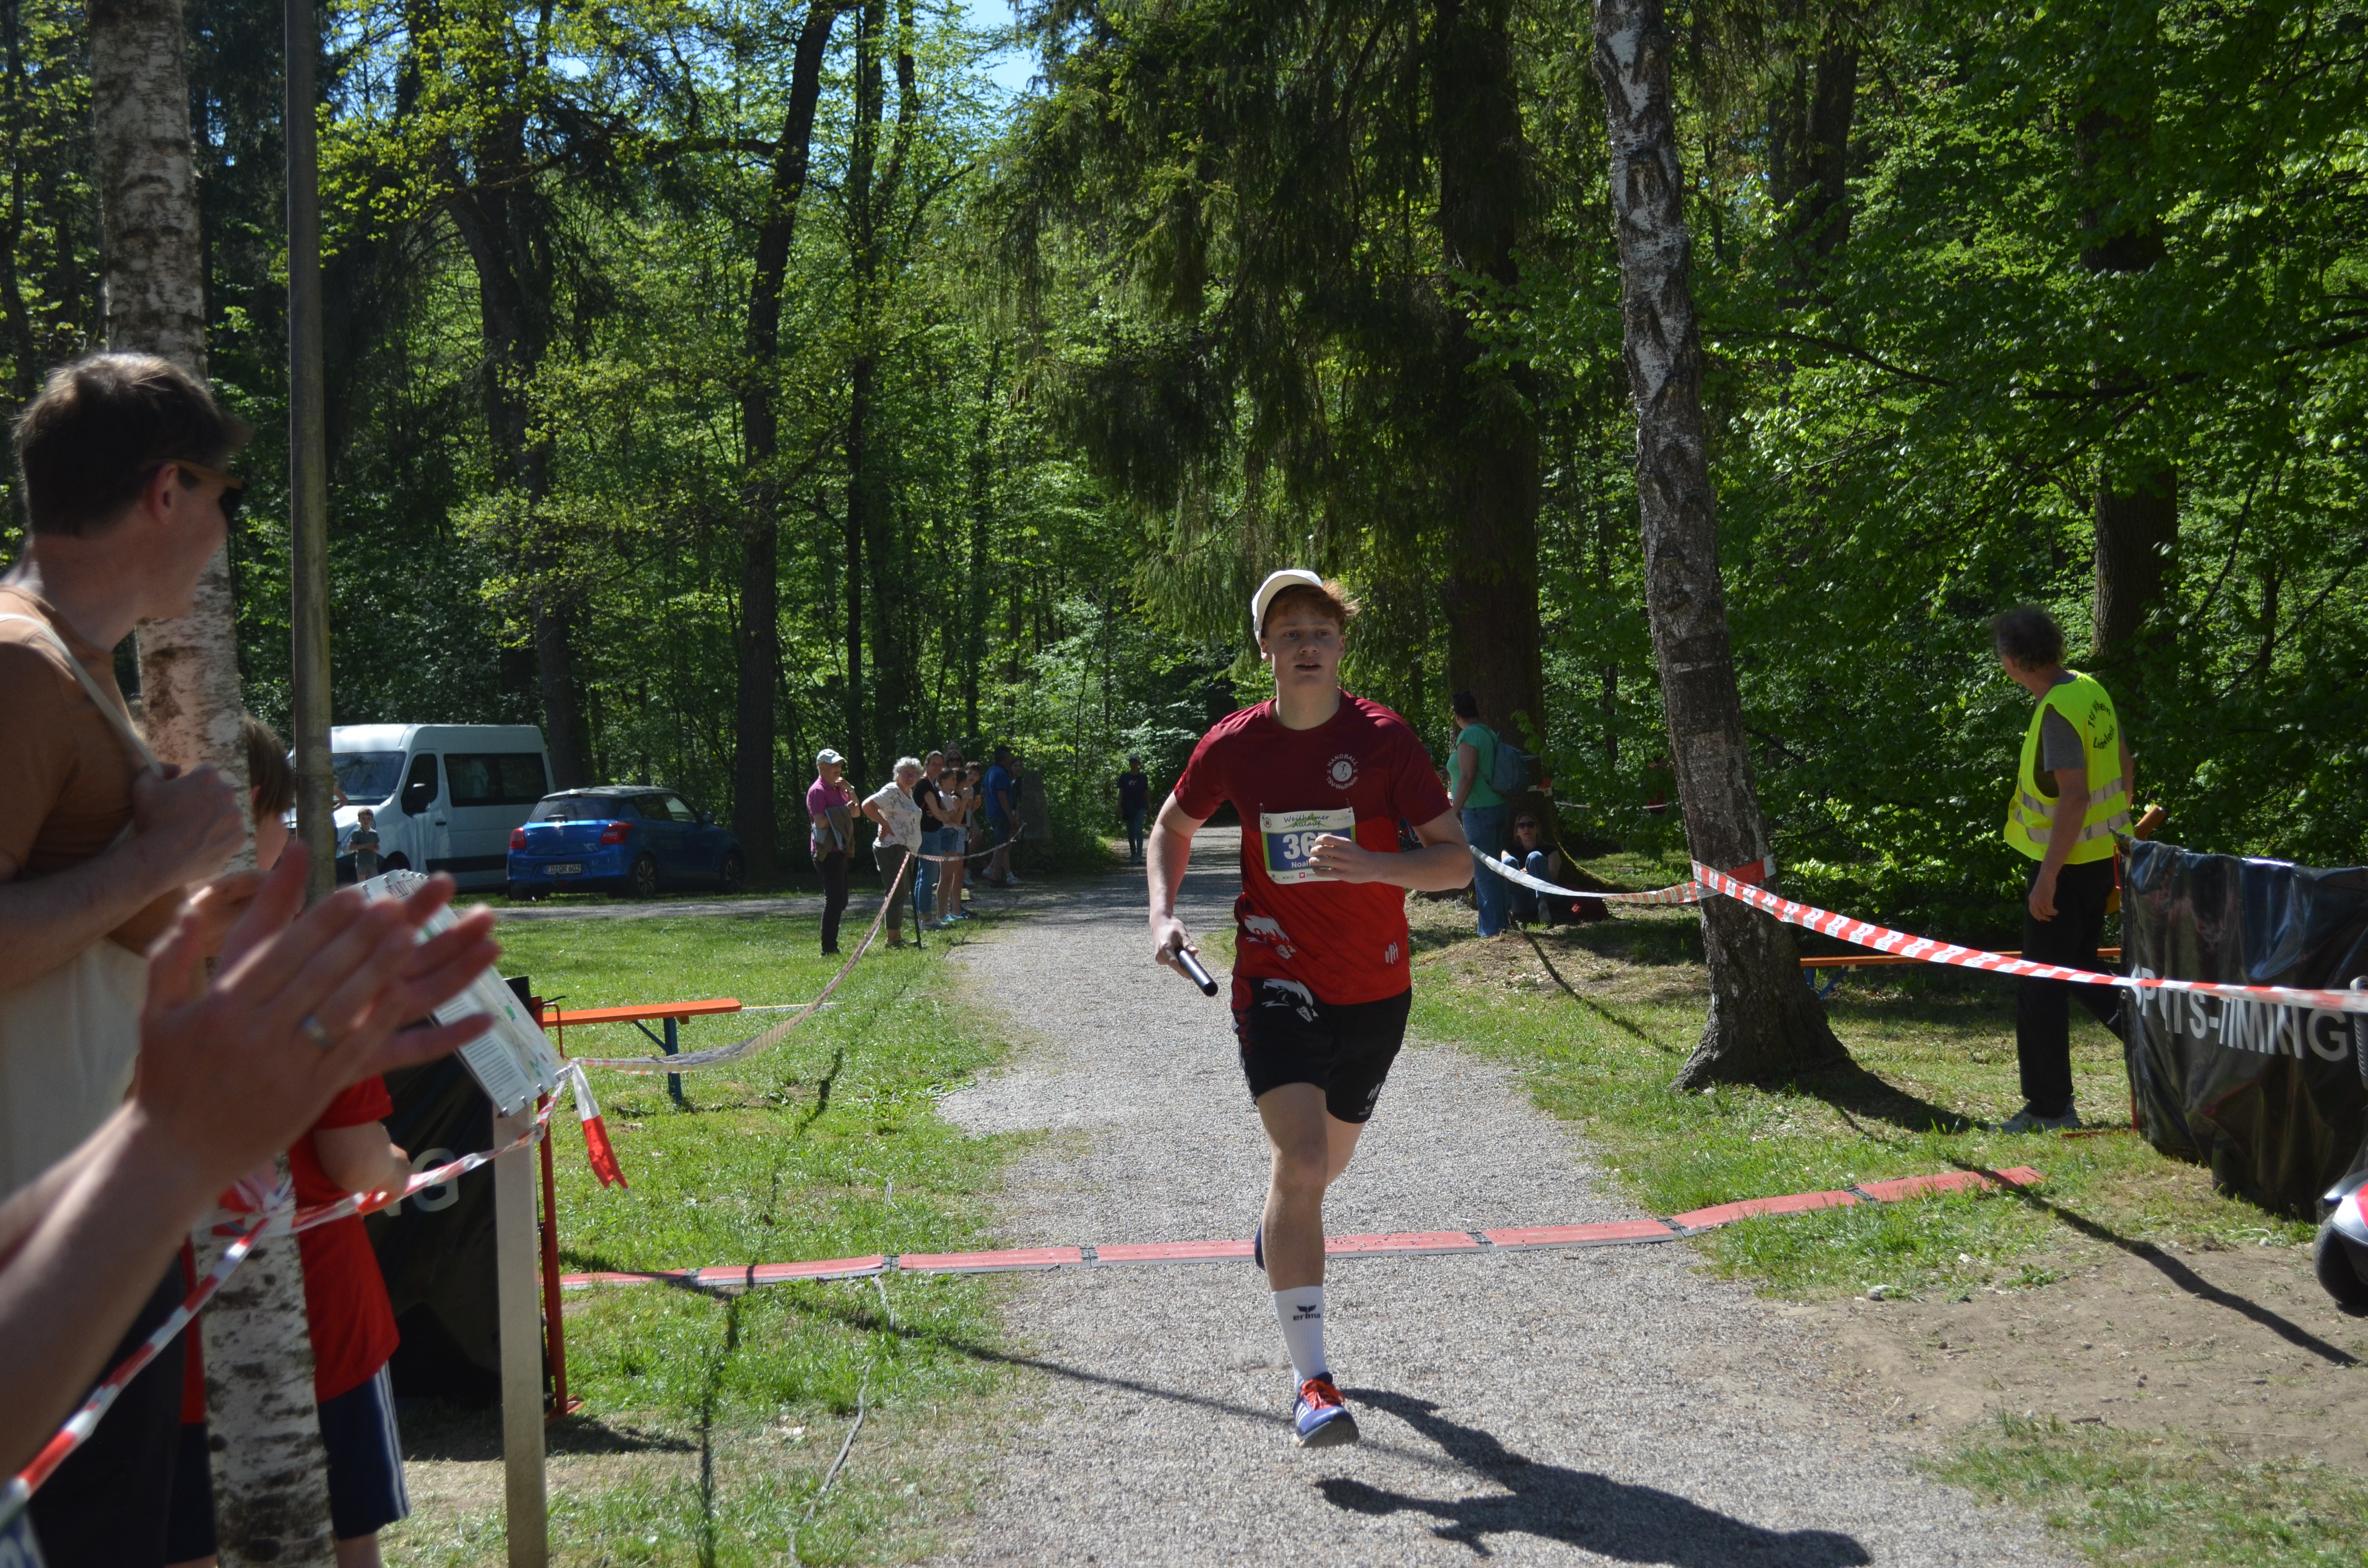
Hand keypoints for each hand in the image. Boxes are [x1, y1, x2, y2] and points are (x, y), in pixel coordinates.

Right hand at [129, 762, 247, 887]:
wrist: (163, 859)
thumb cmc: (152, 822)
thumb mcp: (143, 786)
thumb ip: (158, 769)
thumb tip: (175, 769)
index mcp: (208, 777)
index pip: (204, 773)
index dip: (192, 784)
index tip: (183, 797)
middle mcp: (228, 792)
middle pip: (219, 792)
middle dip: (206, 800)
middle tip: (188, 816)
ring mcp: (237, 816)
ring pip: (227, 812)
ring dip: (216, 818)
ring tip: (195, 832)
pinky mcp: (240, 836)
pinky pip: (233, 832)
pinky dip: (222, 836)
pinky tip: (204, 842)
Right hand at [133, 844, 499, 1192]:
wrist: (176, 1152)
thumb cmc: (167, 1078)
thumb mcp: (157, 1013)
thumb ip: (172, 954)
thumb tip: (193, 903)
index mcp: (222, 1007)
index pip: (282, 953)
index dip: (322, 922)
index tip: (356, 894)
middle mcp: (257, 1034)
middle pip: (320, 975)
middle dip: (361, 937)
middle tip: (397, 906)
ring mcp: (288, 1066)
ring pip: (343, 1008)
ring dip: (381, 969)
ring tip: (413, 936)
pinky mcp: (312, 1095)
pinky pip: (355, 1051)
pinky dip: (382, 1020)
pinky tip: (406, 992)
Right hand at [1150, 913, 1196, 970]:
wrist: (1159, 922)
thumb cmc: (1172, 926)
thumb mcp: (1181, 932)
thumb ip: (1188, 943)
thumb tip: (1196, 952)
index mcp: (1164, 948)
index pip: (1175, 964)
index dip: (1183, 971)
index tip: (1190, 977)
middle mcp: (1159, 955)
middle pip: (1175, 965)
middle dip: (1184, 962)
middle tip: (1190, 953)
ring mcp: (1158, 957)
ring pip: (1173, 964)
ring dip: (1179, 959)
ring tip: (1179, 946)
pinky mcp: (1158, 958)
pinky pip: (1170, 962)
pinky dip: (1175, 957)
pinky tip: (1175, 948)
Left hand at [1306, 833, 1384, 882]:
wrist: (1373, 866)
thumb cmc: (1358, 855)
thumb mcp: (1350, 845)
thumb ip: (1338, 844)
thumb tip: (1322, 844)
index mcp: (1345, 843)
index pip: (1326, 838)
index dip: (1318, 840)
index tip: (1317, 843)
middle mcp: (1343, 852)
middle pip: (1321, 849)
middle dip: (1313, 851)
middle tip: (1312, 853)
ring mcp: (1342, 864)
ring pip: (1321, 861)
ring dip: (1313, 861)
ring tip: (1312, 861)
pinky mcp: (1342, 874)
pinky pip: (1324, 872)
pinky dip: (1317, 871)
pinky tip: (1316, 870)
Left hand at [2028, 870, 2057, 921]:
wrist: (2046, 877)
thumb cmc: (2043, 883)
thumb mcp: (2037, 892)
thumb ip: (2037, 898)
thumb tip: (2041, 906)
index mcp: (2031, 899)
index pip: (2032, 911)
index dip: (2036, 916)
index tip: (2040, 919)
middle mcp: (2034, 901)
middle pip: (2038, 914)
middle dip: (2043, 918)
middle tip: (2048, 919)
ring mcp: (2040, 901)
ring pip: (2045, 912)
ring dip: (2051, 914)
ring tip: (2055, 913)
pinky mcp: (2046, 900)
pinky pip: (2050, 910)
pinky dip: (2053, 912)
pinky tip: (2056, 911)